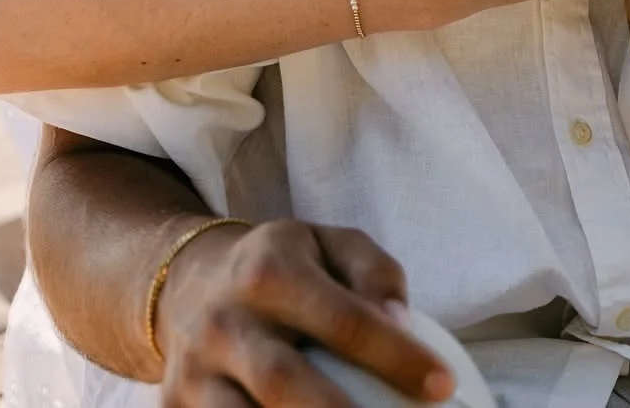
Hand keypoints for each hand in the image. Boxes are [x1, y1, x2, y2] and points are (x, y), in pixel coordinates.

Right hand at [155, 217, 453, 406]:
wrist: (187, 282)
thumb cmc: (283, 267)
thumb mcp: (329, 244)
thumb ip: (374, 272)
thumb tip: (402, 322)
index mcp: (270, 270)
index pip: (343, 319)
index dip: (396, 356)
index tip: (442, 386)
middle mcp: (225, 322)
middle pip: (286, 383)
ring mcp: (194, 373)